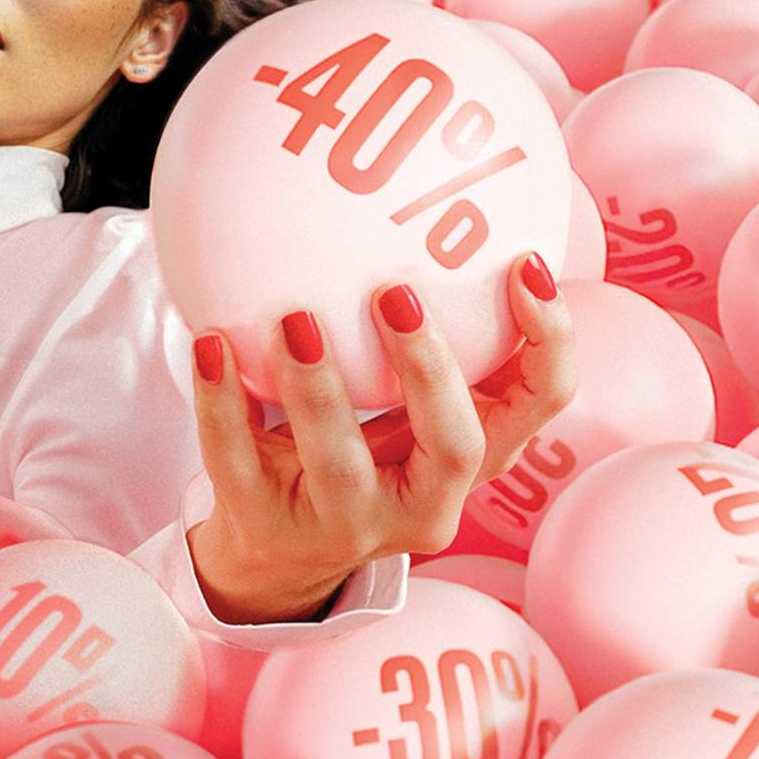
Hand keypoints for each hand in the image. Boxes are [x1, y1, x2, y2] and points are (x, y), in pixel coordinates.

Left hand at [183, 252, 580, 624]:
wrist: (276, 550)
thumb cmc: (357, 455)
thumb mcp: (408, 412)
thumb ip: (429, 343)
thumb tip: (439, 209)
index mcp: (469, 460)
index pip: (539, 405)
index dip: (550, 341)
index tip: (523, 265)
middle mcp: (425, 505)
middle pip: (457, 445)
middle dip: (431, 369)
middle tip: (394, 294)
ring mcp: (347, 524)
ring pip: (341, 463)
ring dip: (319, 386)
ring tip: (294, 319)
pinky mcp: (269, 527)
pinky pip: (239, 460)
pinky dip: (221, 399)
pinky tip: (209, 343)